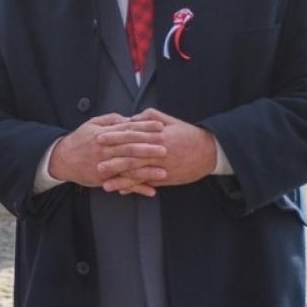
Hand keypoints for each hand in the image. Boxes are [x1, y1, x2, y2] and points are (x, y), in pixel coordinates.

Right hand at [48, 114, 166, 196]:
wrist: (61, 159)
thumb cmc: (79, 141)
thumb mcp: (91, 124)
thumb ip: (110, 120)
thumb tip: (128, 118)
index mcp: (104, 134)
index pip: (128, 129)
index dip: (144, 127)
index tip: (160, 126)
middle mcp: (104, 149)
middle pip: (129, 148)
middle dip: (148, 148)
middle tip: (166, 149)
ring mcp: (103, 165)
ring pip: (128, 167)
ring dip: (147, 171)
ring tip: (163, 172)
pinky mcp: (103, 178)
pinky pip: (122, 184)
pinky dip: (137, 188)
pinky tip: (151, 191)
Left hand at [100, 109, 217, 192]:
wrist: (210, 151)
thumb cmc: (189, 135)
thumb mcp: (170, 121)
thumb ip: (150, 117)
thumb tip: (131, 118)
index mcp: (157, 135)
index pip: (131, 135)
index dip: (114, 137)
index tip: (99, 137)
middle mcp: (157, 151)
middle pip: (131, 155)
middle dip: (112, 160)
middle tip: (95, 163)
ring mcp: (161, 166)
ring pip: (137, 173)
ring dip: (119, 178)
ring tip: (103, 182)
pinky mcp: (166, 177)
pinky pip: (146, 182)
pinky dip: (134, 187)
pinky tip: (121, 190)